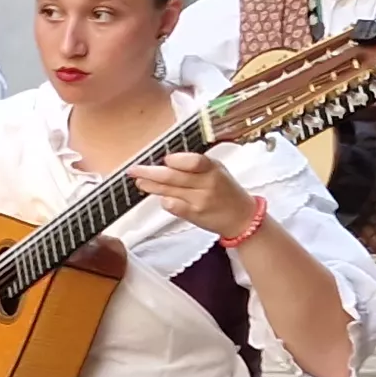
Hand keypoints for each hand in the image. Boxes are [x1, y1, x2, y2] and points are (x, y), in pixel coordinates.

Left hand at [129, 149, 255, 237]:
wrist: (241, 217)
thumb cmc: (226, 190)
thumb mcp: (217, 170)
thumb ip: (195, 164)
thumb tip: (168, 160)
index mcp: (213, 169)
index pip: (194, 162)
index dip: (177, 160)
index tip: (165, 159)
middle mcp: (207, 184)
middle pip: (173, 177)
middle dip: (149, 172)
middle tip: (134, 169)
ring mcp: (200, 201)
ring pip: (169, 191)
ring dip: (151, 185)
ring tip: (140, 181)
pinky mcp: (194, 215)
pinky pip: (172, 206)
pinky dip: (164, 201)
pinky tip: (160, 197)